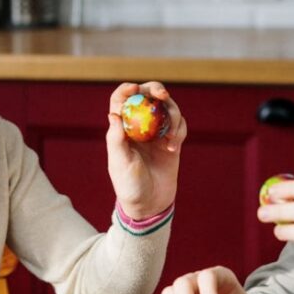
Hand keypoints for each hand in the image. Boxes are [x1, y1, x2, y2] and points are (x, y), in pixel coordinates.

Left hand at [107, 81, 186, 219]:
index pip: (122, 99)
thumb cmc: (129, 185)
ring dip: (173, 115)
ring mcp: (157, 132)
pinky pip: (179, 125)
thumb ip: (116, 139)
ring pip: (167, 108)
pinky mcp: (172, 140)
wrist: (150, 204)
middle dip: (156, 90)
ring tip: (172, 138)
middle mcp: (139, 125)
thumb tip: (113, 114)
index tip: (136, 89)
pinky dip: (180, 131)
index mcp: (122, 128)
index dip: (128, 89)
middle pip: (148, 96)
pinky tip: (173, 148)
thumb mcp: (120, 163)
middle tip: (162, 95)